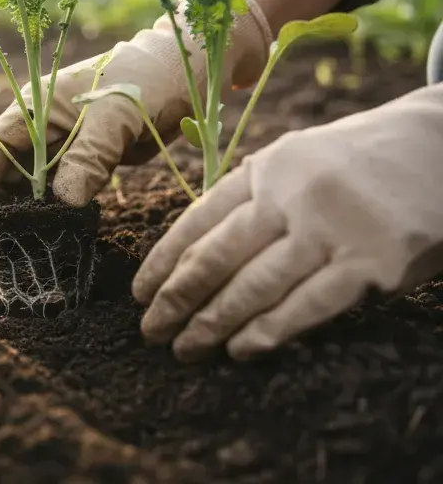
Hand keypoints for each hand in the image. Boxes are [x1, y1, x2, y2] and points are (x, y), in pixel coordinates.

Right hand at [0, 4, 271, 262]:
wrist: (182, 71)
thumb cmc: (144, 80)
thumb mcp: (114, 116)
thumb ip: (88, 157)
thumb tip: (62, 205)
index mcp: (30, 111)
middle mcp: (37, 131)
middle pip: (0, 179)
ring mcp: (60, 148)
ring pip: (28, 191)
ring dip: (18, 223)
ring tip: (5, 262)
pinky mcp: (85, 162)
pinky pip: (59, 196)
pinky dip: (51, 219)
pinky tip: (47, 245)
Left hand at [133, 83, 442, 360]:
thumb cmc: (360, 162)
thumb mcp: (298, 160)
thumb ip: (253, 197)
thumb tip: (196, 252)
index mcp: (264, 168)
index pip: (197, 222)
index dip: (163, 263)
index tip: (139, 294)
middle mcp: (290, 196)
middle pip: (215, 258)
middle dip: (176, 299)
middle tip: (150, 332)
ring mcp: (330, 228)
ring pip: (254, 286)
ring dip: (212, 323)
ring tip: (186, 348)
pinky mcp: (372, 262)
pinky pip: (307, 305)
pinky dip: (268, 331)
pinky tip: (241, 349)